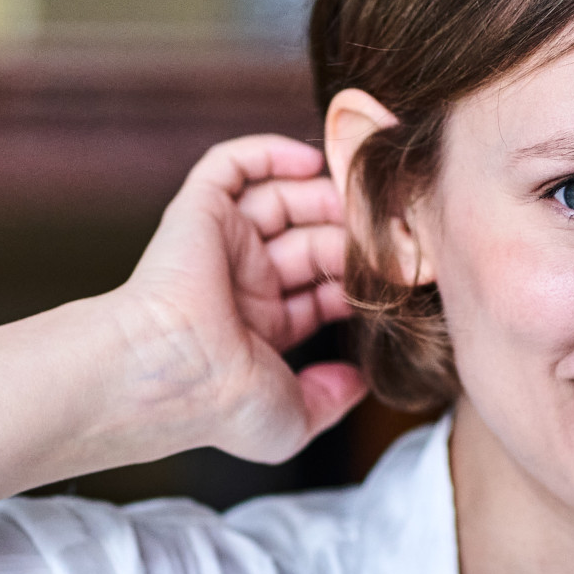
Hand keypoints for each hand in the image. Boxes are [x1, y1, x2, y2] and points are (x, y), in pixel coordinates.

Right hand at [116, 134, 365, 465]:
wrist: (173, 374)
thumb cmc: (222, 405)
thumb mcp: (294, 420)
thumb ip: (331, 401)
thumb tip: (361, 382)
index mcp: (260, 329)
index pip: (320, 290)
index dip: (359, 278)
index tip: (400, 271)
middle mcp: (242, 284)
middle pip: (309, 240)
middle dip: (351, 233)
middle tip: (391, 227)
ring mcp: (221, 246)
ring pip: (280, 199)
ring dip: (323, 193)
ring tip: (361, 194)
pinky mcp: (198, 212)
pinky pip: (231, 166)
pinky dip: (268, 153)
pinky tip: (310, 160)